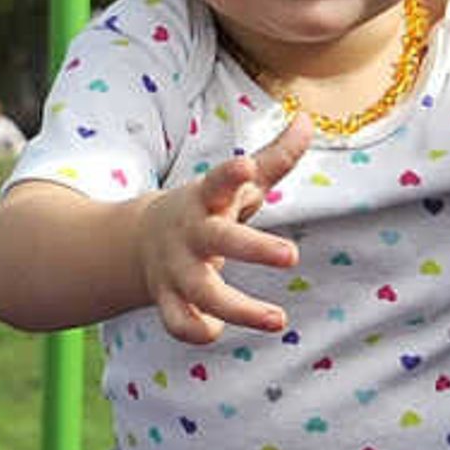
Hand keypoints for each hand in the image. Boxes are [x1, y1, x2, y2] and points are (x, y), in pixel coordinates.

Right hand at [133, 119, 311, 342]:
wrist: (142, 239)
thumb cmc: (208, 207)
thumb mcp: (238, 183)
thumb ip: (276, 156)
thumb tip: (308, 119)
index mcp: (207, 198)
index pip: (217, 180)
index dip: (230, 174)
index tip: (246, 166)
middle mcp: (190, 233)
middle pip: (218, 240)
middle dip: (253, 248)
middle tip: (292, 256)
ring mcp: (175, 267)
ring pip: (202, 291)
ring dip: (239, 308)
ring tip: (279, 319)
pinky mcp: (167, 298)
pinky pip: (178, 322)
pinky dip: (197, 330)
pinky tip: (217, 330)